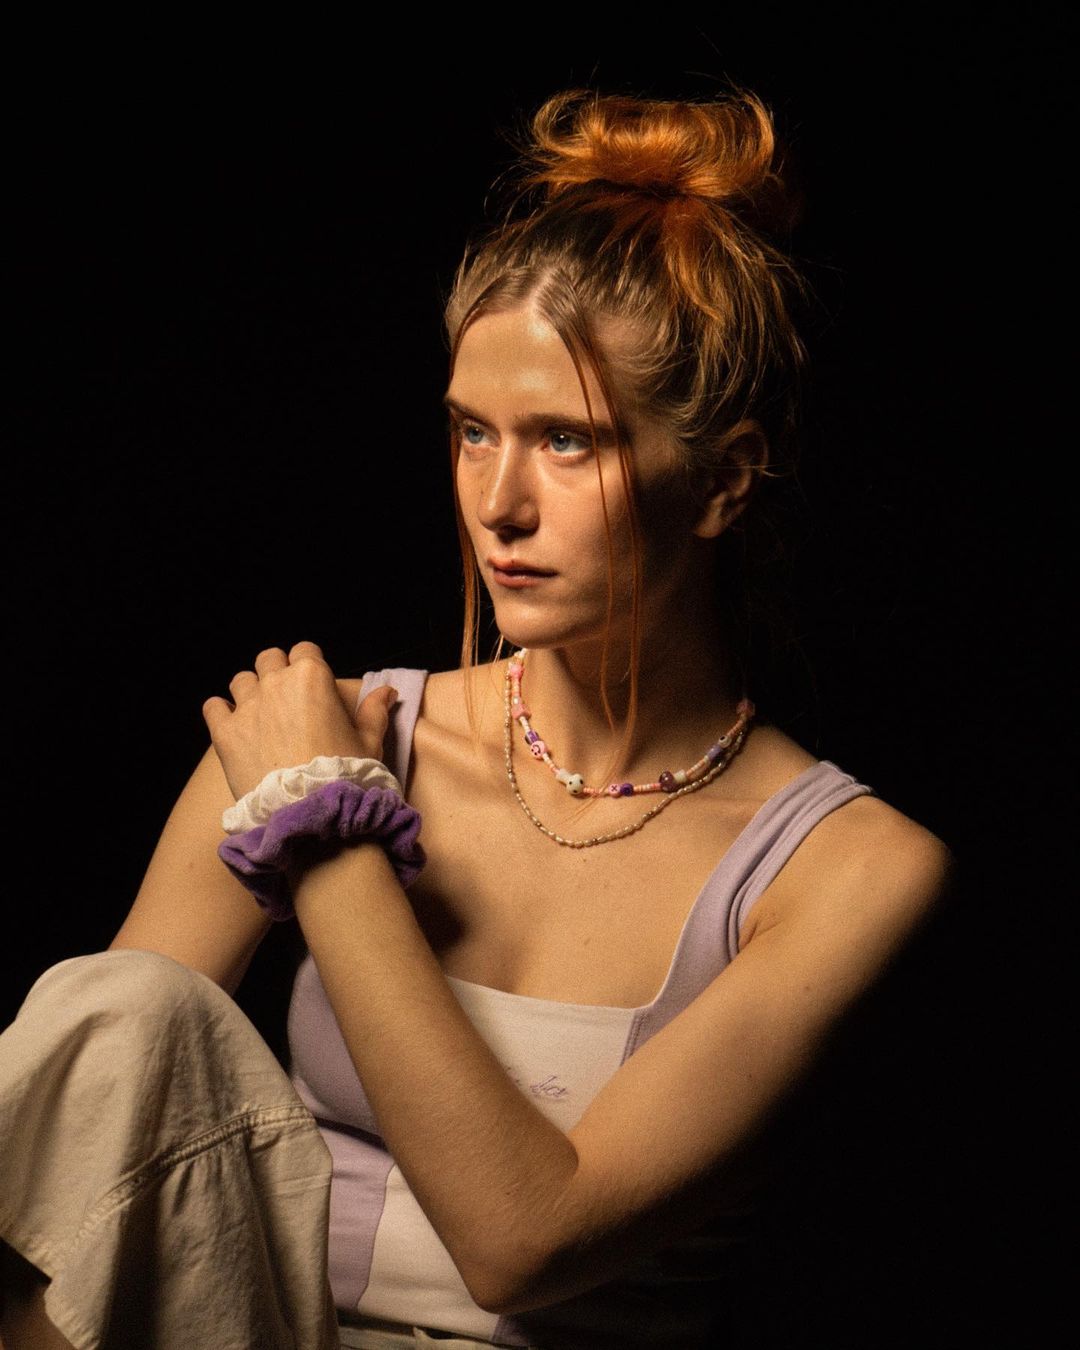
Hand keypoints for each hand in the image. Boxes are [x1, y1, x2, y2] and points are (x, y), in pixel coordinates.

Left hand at [202, 640, 398, 801]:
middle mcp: (276, 683)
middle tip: (285, 698)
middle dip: (276, 672)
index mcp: (313, 677)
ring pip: (241, 680)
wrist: (310, 813)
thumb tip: (387, 690)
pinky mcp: (225, 732)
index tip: (312, 684)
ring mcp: (247, 706)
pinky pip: (213, 706)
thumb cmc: (345, 774)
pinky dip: (221, 712)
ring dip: (250, 691)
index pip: (305, 650)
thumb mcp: (370, 742)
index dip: (309, 664)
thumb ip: (375, 710)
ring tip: (260, 715)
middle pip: (269, 658)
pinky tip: (234, 726)